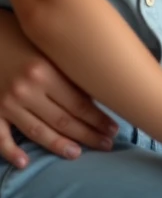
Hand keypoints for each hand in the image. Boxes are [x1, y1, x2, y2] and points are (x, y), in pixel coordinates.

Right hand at [0, 12, 117, 166]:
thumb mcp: (47, 47)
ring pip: (38, 132)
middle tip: (107, 144)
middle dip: (88, 134)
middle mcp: (27, 90)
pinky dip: (11, 151)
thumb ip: (66, 70)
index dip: (98, 119)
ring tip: (78, 153)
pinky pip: (0, 137)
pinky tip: (24, 163)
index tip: (114, 129)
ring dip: (59, 145)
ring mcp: (6, 103)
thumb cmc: (21, 34)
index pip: (79, 103)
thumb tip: (93, 94)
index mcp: (45, 72)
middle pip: (63, 120)